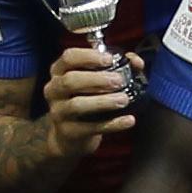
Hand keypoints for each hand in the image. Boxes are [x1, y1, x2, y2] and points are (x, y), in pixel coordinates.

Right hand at [41, 41, 138, 155]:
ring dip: (103, 101)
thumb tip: (136, 62)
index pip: (68, 58)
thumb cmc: (85, 99)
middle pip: (70, 81)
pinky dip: (112, 124)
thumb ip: (117, 67)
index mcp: (59, 72)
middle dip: (96, 79)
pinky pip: (91, 128)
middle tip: (119, 80)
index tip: (109, 59)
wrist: (71, 135)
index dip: (88, 56)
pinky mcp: (69, 132)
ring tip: (124, 99)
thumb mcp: (94, 81)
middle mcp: (54, 90)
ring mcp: (59, 112)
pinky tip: (129, 120)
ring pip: (77, 105)